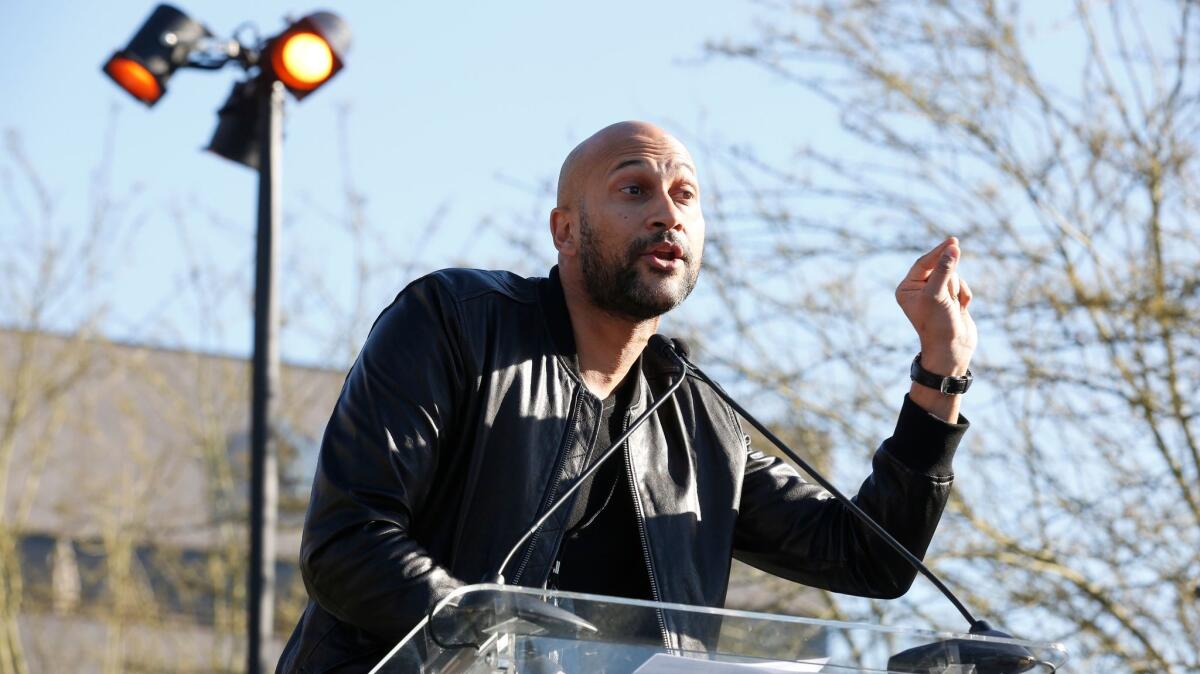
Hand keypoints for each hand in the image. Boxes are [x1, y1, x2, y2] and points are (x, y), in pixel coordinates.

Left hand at [895, 237, 976, 376]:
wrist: (952, 350)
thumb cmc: (939, 324)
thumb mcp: (938, 294)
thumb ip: (945, 270)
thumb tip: (953, 247)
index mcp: (907, 288)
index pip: (924, 263)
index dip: (939, 252)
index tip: (954, 240)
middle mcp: (918, 290)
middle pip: (940, 268)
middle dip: (949, 279)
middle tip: (950, 295)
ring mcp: (935, 295)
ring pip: (953, 276)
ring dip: (957, 289)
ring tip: (953, 306)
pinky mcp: (950, 300)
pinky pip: (961, 287)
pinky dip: (964, 295)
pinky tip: (961, 309)